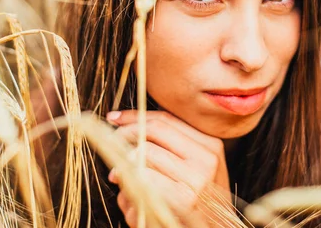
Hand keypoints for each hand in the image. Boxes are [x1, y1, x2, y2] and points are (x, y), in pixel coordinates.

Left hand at [106, 110, 233, 227]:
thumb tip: (123, 126)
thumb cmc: (198, 205)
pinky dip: (130, 181)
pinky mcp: (185, 198)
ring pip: (146, 151)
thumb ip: (166, 148)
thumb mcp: (191, 170)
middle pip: (155, 129)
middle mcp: (206, 156)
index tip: (114, 119)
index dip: (135, 117)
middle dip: (125, 134)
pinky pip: (146, 177)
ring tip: (117, 176)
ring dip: (124, 161)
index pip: (166, 119)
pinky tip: (127, 192)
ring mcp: (197, 177)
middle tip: (110, 146)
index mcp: (210, 144)